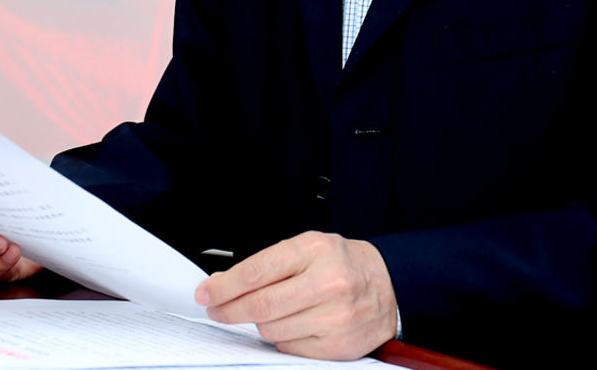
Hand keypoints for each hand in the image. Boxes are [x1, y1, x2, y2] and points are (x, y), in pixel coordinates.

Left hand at [195, 232, 396, 360]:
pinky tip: (289, 324)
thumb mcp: (308, 247)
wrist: (389, 286)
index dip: (224, 286)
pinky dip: (281, 338)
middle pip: (260, 305)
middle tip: (216, 309)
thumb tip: (224, 282)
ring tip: (264, 312)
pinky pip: (290, 348)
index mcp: (314, 251)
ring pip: (272, 330)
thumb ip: (268, 263)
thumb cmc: (343, 263)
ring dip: (258, 323)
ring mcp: (335, 317)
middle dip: (229, 310)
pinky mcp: (338, 345)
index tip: (206, 292)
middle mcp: (327, 283)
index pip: (256, 271)